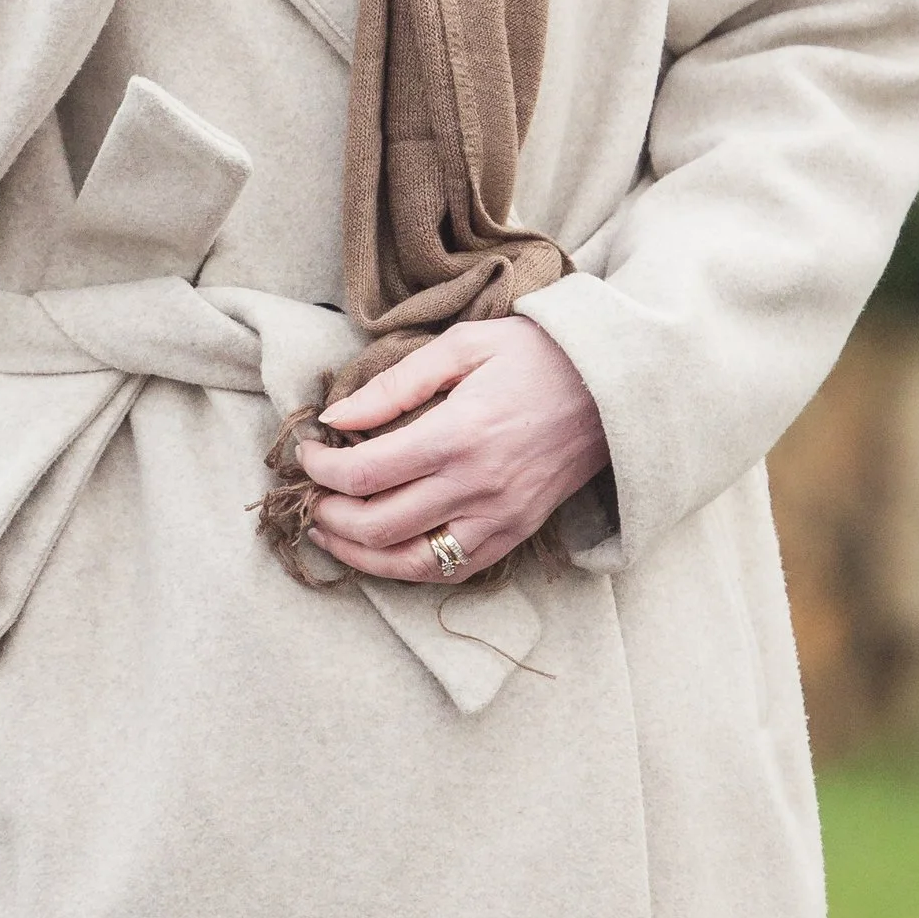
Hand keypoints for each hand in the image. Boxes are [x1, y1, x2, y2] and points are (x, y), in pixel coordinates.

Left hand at [295, 316, 608, 581]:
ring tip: (331, 533)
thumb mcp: (462, 346)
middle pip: (378, 525)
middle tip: (310, 497)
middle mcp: (476, 485)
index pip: (364, 474)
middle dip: (329, 515)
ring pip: (411, 562)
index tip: (306, 454)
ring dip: (359, 555)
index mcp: (457, 434)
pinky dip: (410, 569)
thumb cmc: (535, 354)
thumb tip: (335, 418)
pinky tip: (385, 551)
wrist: (612, 385)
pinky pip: (454, 571)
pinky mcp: (516, 533)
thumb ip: (394, 385)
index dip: (320, 471)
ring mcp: (499, 517)